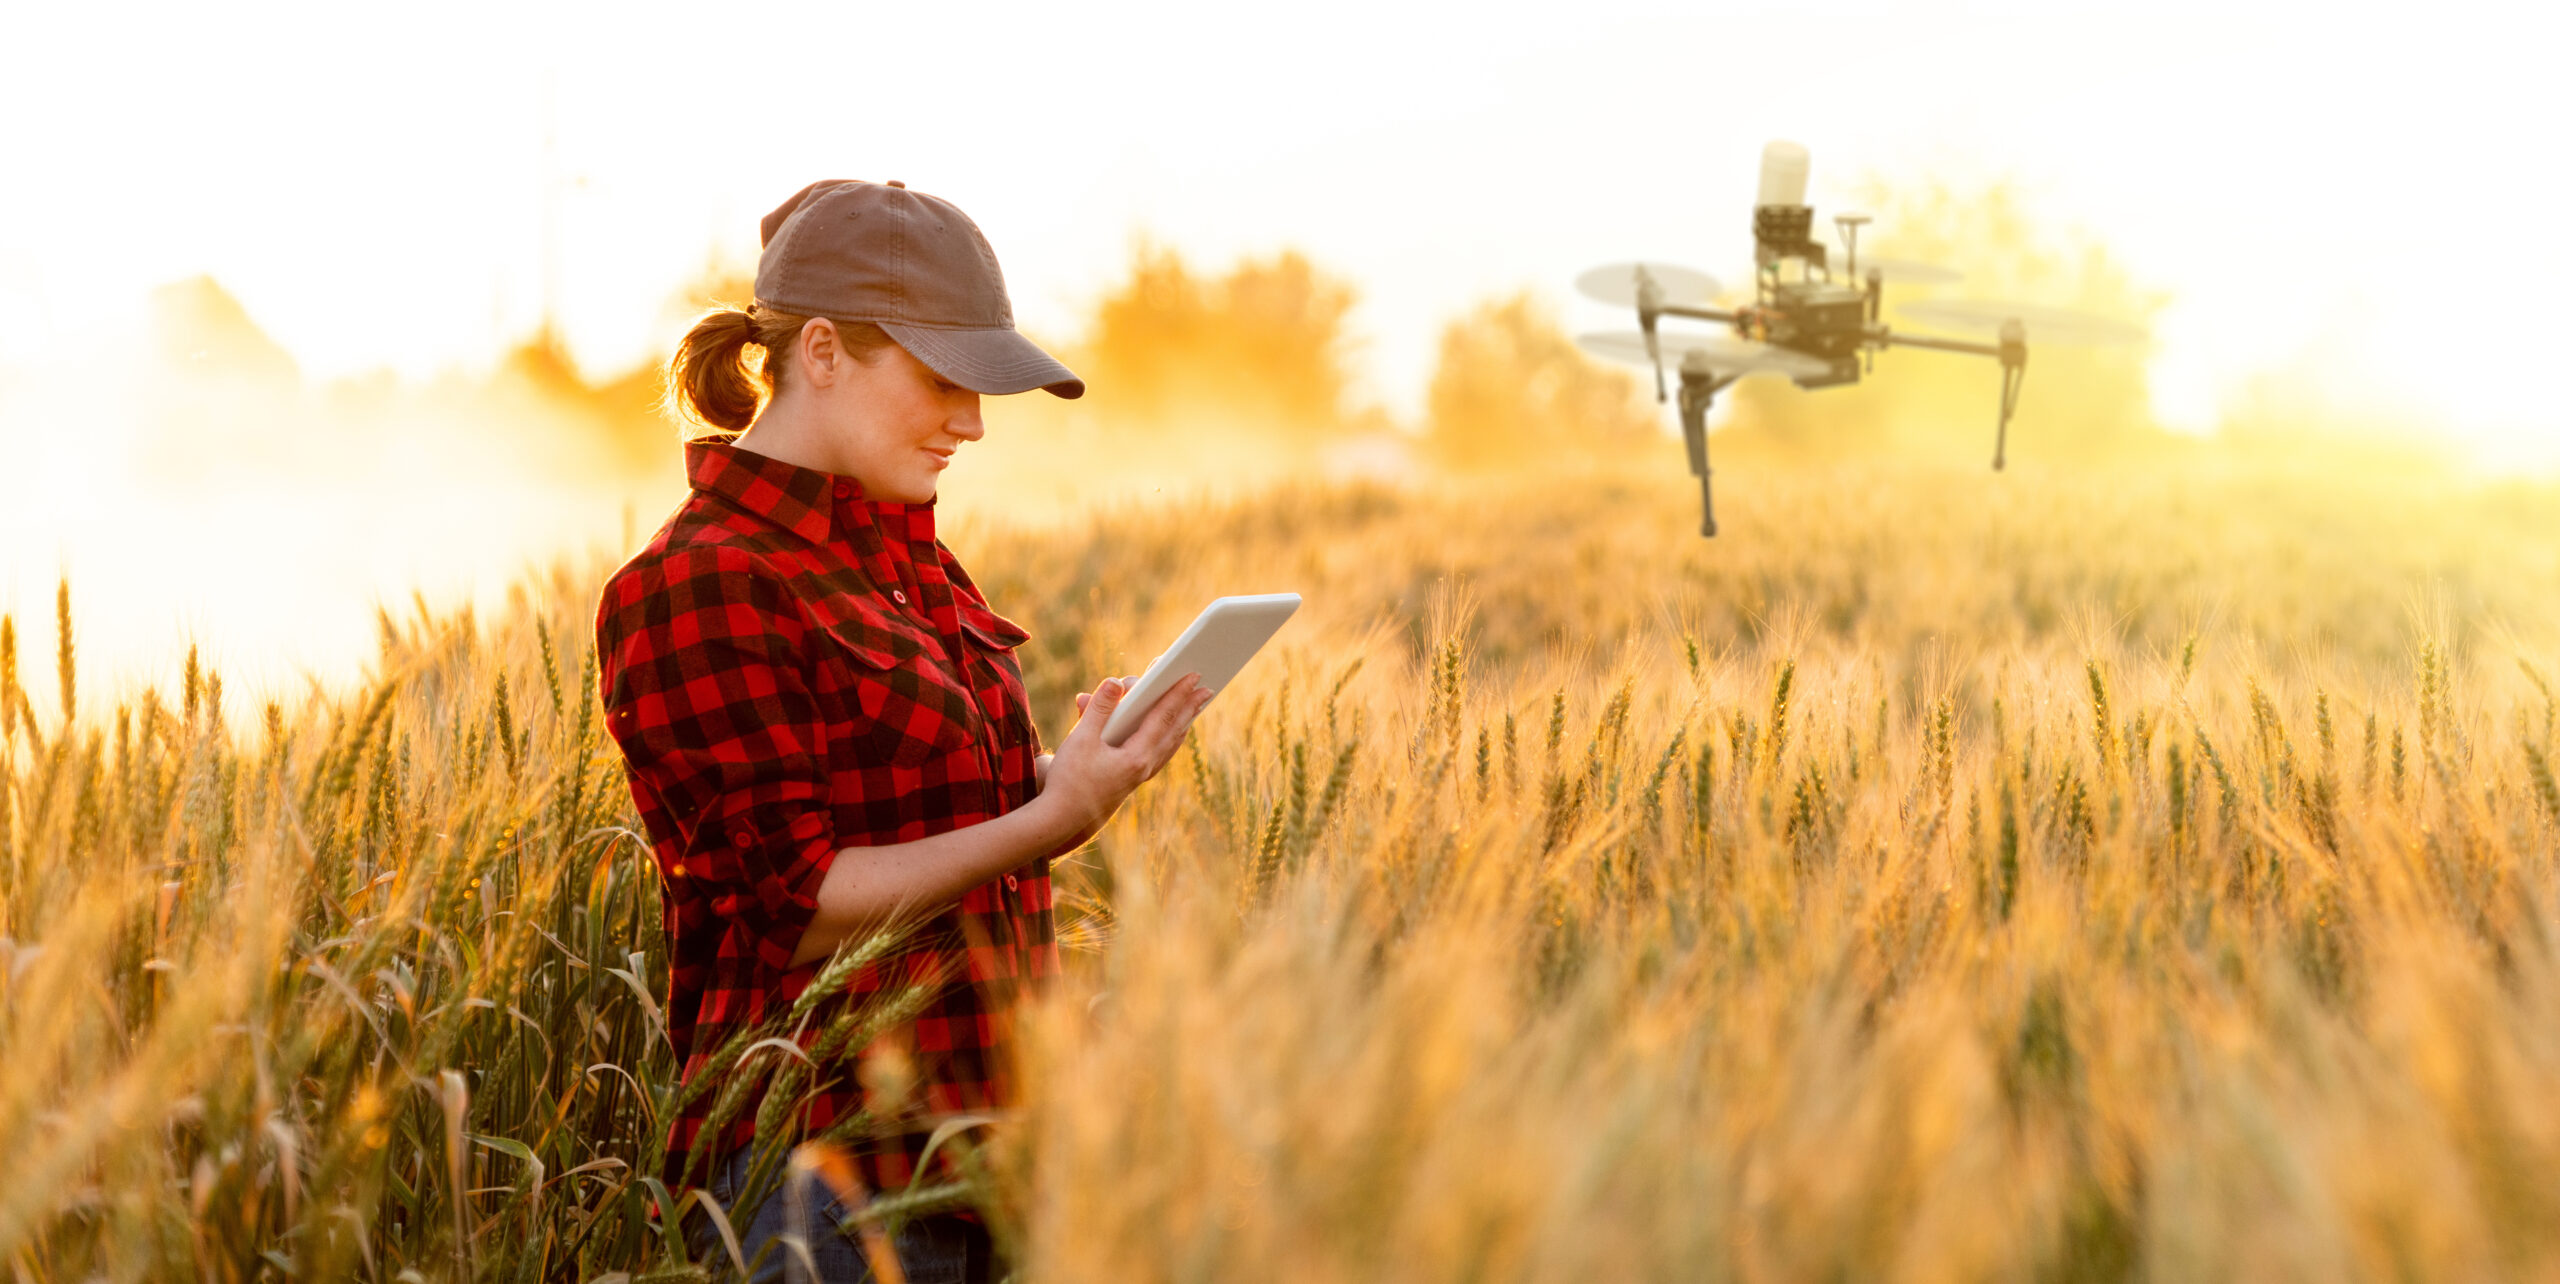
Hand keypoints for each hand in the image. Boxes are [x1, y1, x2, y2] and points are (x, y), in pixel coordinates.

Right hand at [1036, 673, 1212, 850]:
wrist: (1061, 818)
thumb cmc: (1069, 778)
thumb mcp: (1081, 738)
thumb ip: (1099, 708)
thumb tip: (1116, 682)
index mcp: (1135, 757)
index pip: (1162, 717)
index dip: (1177, 693)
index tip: (1192, 676)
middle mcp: (1144, 767)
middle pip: (1173, 731)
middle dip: (1189, 707)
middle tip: (1207, 688)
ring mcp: (1140, 776)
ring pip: (1169, 744)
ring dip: (1182, 723)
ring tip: (1196, 708)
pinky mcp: (1132, 780)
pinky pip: (1160, 755)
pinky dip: (1170, 739)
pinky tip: (1172, 734)